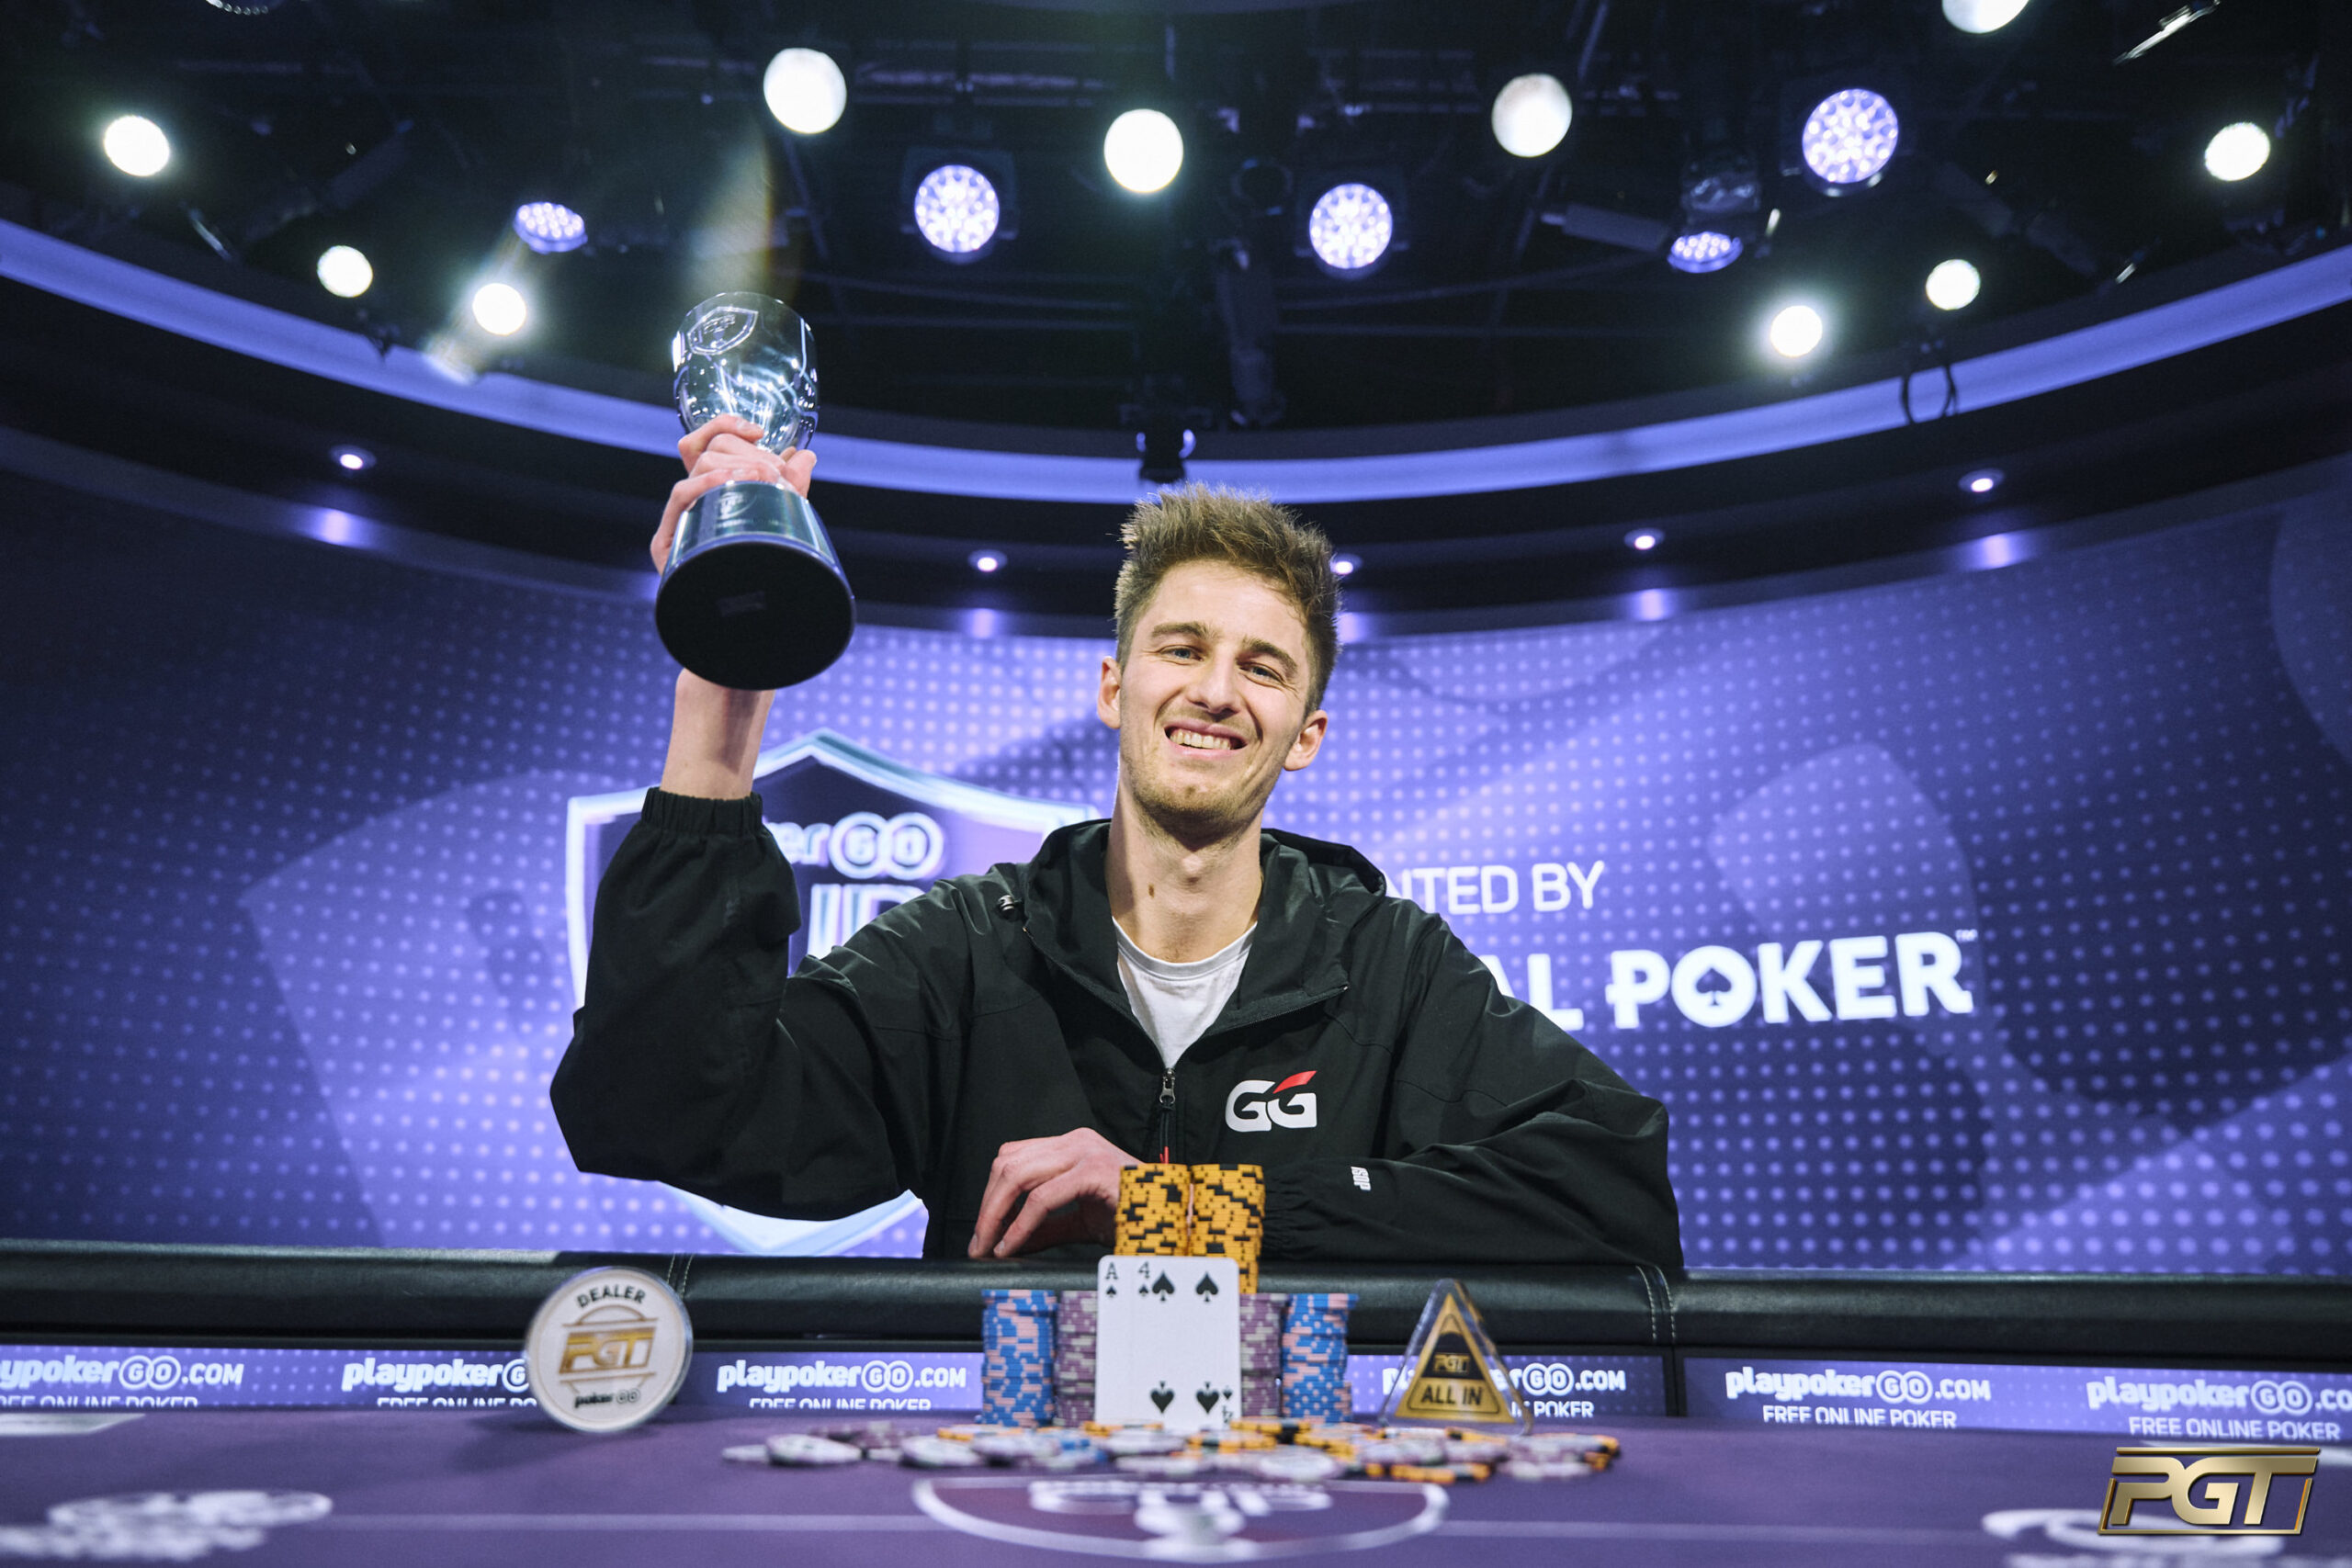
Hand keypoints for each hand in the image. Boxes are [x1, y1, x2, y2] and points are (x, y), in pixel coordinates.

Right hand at [650, 414, 816, 573]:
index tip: (760, 432)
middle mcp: (693, 504)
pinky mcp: (666, 543)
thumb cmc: (769, 574)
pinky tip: (737, 485)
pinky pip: (681, 494)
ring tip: (766, 478)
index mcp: (713, 495)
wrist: (753, 627)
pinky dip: (709, 481)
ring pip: (697, 464)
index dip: (726, 425)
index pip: (705, 442)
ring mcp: (679, 521)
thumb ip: (792, 487)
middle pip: (708, 449)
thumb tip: (806, 455)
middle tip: (776, 473)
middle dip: (748, 452)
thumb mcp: (785, 522)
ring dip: (736, 464)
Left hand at [967, 1129, 1139, 1258]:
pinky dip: (1019, 1225)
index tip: (984, 1231)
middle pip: (1007, 1163)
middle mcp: (1076, 1141)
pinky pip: (1041, 1199)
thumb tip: (1006, 1243)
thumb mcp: (1080, 1221)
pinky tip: (1011, 1245)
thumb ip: (1045, 1228)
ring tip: (989, 1246)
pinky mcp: (1093, 1171)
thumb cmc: (1137, 1217)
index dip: (991, 1194)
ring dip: (995, 1215)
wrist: (1177, 1220)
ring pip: (1017, 1176)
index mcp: (1072, 1147)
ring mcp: (1086, 1152)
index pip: (1013, 1157)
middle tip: (978, 1244)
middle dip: (986, 1207)